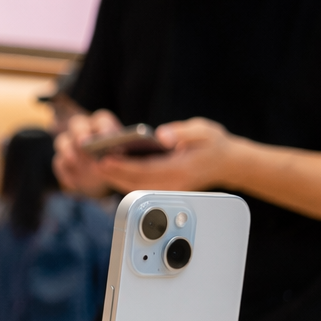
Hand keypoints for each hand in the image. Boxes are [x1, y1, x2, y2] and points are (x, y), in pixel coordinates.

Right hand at [53, 110, 123, 194]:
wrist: (106, 178)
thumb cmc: (118, 164)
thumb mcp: (124, 159)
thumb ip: (121, 156)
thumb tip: (117, 157)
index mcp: (103, 125)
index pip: (102, 120)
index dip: (104, 127)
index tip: (107, 138)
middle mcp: (84, 131)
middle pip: (77, 124)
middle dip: (80, 133)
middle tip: (83, 143)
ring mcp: (70, 146)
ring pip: (62, 141)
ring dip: (67, 150)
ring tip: (73, 160)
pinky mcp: (63, 162)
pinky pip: (59, 163)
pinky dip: (65, 172)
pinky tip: (74, 183)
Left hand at [94, 117, 244, 192]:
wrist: (227, 163)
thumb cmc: (212, 144)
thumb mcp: (203, 130)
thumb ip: (183, 132)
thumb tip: (162, 135)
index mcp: (181, 169)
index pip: (145, 170)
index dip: (123, 166)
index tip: (106, 160)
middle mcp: (174, 183)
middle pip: (136, 182)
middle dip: (113, 173)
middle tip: (94, 161)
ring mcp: (170, 190)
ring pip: (136, 187)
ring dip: (116, 178)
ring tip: (99, 164)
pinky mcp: (166, 190)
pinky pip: (141, 187)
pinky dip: (125, 179)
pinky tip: (113, 168)